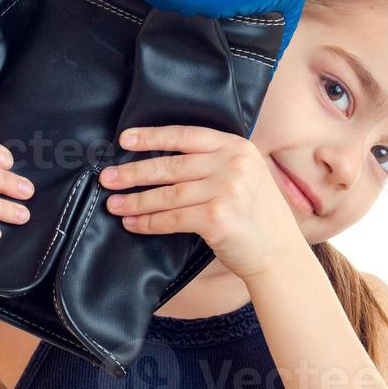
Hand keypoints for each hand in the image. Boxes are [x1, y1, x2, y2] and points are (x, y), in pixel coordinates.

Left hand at [98, 124, 303, 280]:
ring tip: (114, 203)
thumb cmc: (256, 215)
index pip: (186, 135)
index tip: (124, 140)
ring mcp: (227, 191)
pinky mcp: (217, 218)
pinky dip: (148, 222)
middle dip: (134, 172)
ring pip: (168, 194)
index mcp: (237, 147)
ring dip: (136, 200)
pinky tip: (133, 223)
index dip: (152, 137)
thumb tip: (160, 159)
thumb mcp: (244, 175)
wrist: (279, 252)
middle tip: (108, 177)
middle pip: (171, 166)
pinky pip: (172, 219)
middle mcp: (233, 165)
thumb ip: (214, 162)